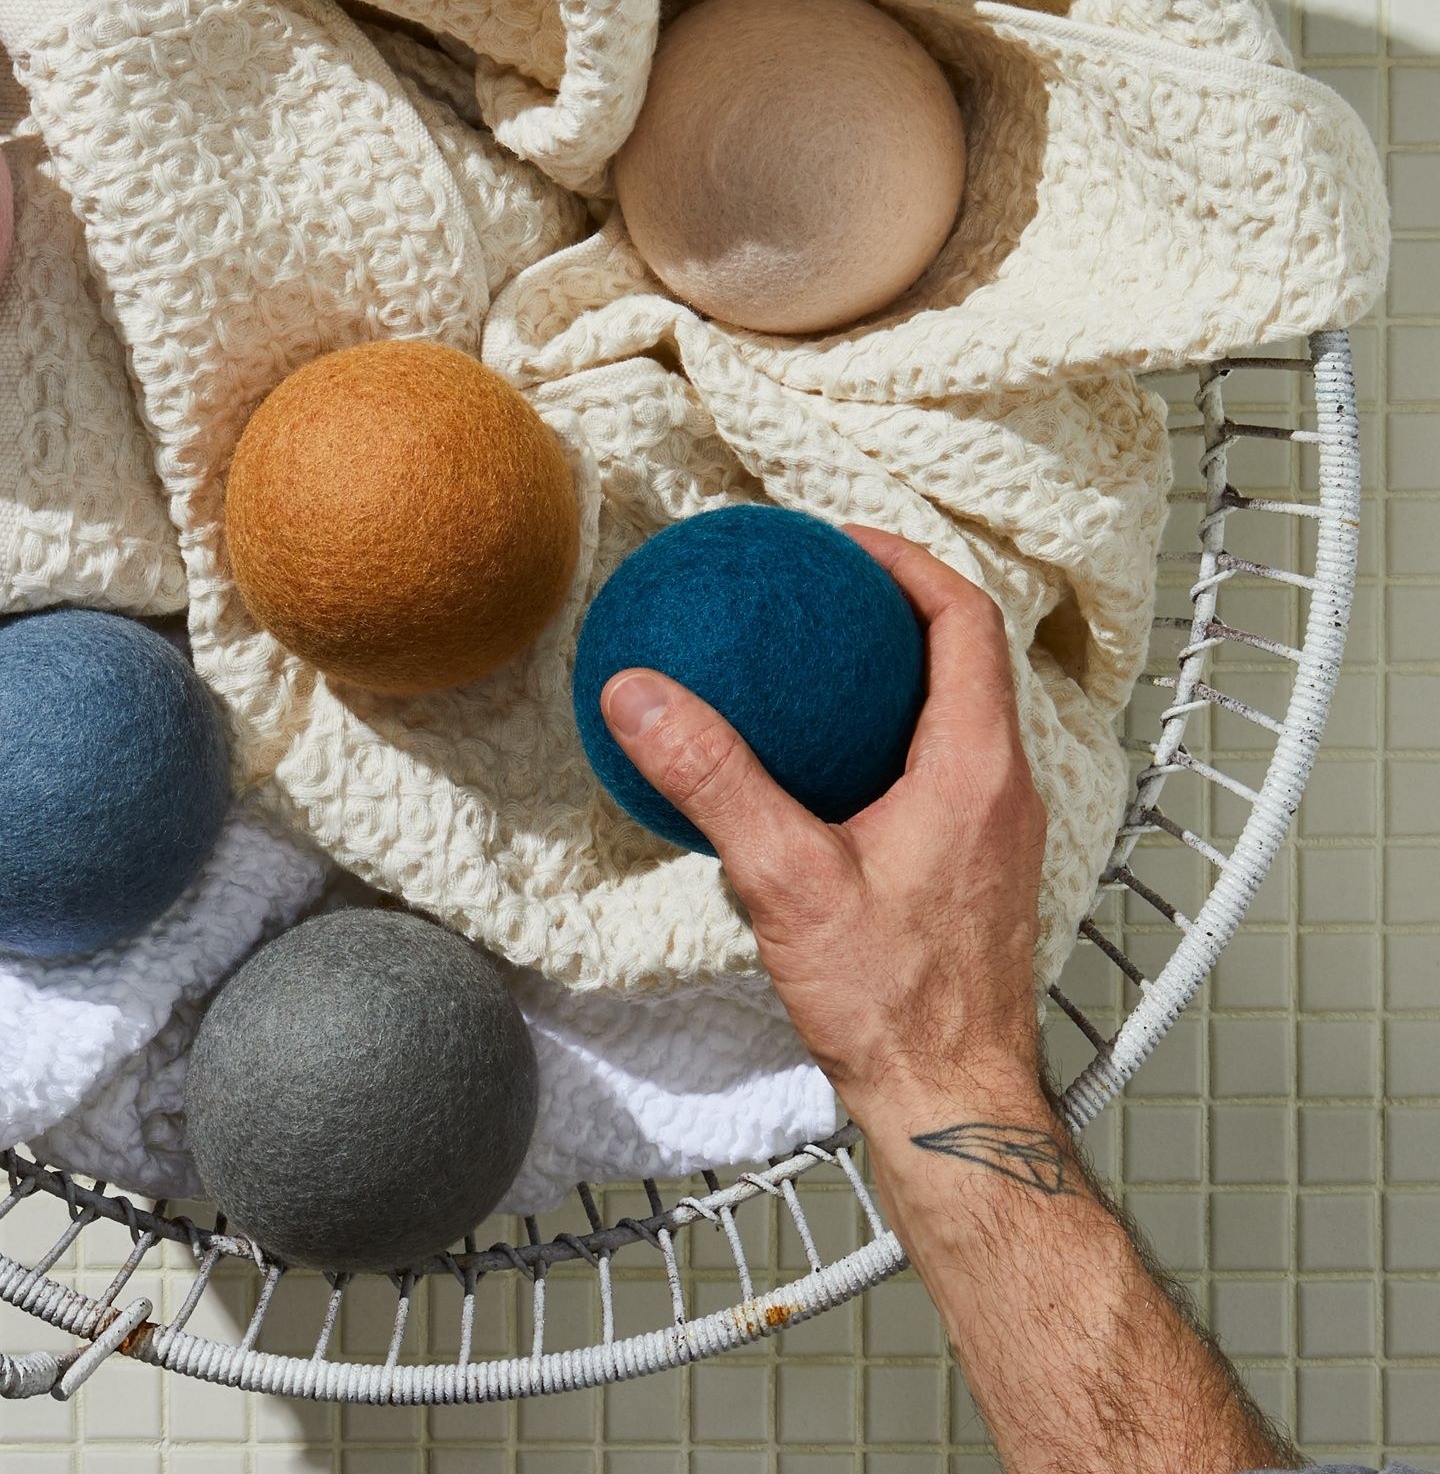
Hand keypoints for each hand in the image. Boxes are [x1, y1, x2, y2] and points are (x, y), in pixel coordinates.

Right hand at [598, 526, 1047, 1130]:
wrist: (951, 1101)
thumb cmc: (892, 1003)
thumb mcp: (786, 881)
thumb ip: (714, 779)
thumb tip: (641, 696)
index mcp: (976, 767)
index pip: (966, 620)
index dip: (908, 563)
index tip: (841, 544)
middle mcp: (1004, 787)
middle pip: (968, 655)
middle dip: (898, 604)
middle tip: (818, 589)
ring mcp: (998, 829)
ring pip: (959, 711)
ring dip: (898, 668)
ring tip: (813, 660)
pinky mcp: (978, 865)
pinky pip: (943, 763)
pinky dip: (891, 730)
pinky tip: (818, 764)